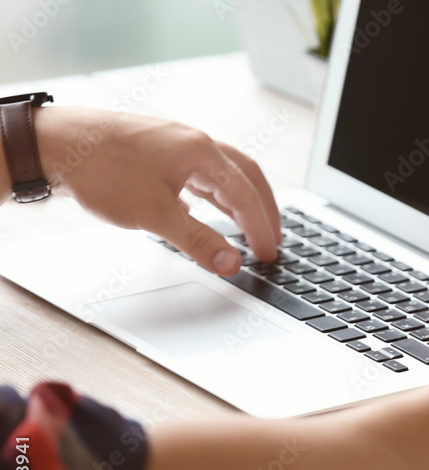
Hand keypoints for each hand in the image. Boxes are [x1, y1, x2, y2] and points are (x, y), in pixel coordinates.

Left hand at [34, 106, 279, 274]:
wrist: (52, 145)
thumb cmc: (99, 169)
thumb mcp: (154, 215)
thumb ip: (198, 241)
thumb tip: (231, 263)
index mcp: (201, 152)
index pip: (246, 193)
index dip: (261, 227)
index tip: (268, 253)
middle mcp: (192, 143)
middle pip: (244, 176)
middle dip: (262, 210)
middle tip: (273, 239)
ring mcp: (174, 145)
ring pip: (221, 174)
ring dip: (239, 202)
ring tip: (248, 227)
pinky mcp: (155, 152)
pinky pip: (197, 174)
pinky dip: (212, 195)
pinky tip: (204, 210)